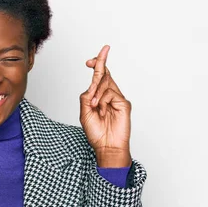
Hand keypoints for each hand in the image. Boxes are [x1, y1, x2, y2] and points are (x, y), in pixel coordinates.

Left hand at [79, 45, 131, 167]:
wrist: (107, 146)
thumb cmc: (96, 133)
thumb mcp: (84, 113)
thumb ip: (86, 97)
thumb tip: (91, 86)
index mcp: (99, 98)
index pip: (99, 78)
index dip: (97, 65)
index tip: (90, 60)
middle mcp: (109, 96)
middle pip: (104, 75)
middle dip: (98, 64)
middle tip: (90, 61)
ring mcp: (117, 99)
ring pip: (105, 83)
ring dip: (96, 93)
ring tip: (95, 107)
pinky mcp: (123, 104)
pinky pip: (111, 93)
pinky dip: (103, 101)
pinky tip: (102, 111)